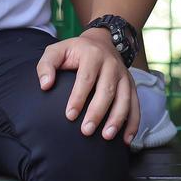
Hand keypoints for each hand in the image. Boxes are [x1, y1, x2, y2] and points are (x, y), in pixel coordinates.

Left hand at [35, 30, 139, 146]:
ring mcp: (124, 75)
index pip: (86, 78)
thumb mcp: (57, 50)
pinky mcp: (131, 85)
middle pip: (107, 90)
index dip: (78, 97)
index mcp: (92, 55)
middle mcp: (111, 64)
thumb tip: (45, 85)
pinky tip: (127, 139)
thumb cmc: (76, 51)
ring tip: (107, 136)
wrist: (102, 41)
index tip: (69, 116)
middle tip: (86, 131)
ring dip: (117, 118)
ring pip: (124, 98)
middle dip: (97, 112)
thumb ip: (46, 65)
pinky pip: (135, 104)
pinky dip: (133, 122)